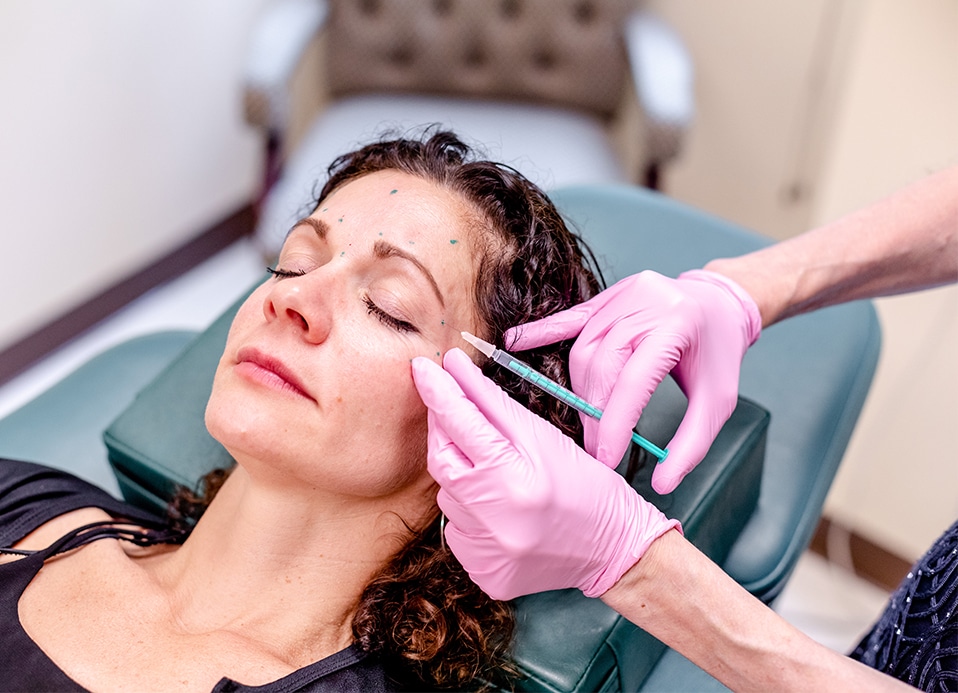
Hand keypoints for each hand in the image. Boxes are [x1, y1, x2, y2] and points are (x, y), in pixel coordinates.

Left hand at [411, 348, 679, 600]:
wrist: (614, 550)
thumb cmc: (587, 487)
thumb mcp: (546, 438)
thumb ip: (495, 405)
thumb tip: (455, 370)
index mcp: (517, 480)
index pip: (460, 425)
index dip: (438, 392)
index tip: (421, 367)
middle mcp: (497, 522)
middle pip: (442, 461)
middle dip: (442, 432)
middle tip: (451, 412)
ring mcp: (487, 555)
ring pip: (448, 497)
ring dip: (463, 477)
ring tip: (499, 478)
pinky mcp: (484, 575)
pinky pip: (458, 531)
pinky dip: (471, 513)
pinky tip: (500, 512)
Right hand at [505, 270, 760, 493]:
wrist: (720, 305)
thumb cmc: (717, 355)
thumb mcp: (718, 402)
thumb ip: (692, 445)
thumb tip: (662, 483)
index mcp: (679, 323)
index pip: (635, 378)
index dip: (615, 421)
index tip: (605, 456)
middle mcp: (648, 301)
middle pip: (603, 363)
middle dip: (595, 411)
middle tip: (593, 447)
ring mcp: (624, 293)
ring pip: (584, 348)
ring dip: (580, 389)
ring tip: (586, 419)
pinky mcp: (607, 295)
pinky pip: (569, 318)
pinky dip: (542, 332)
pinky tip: (516, 342)